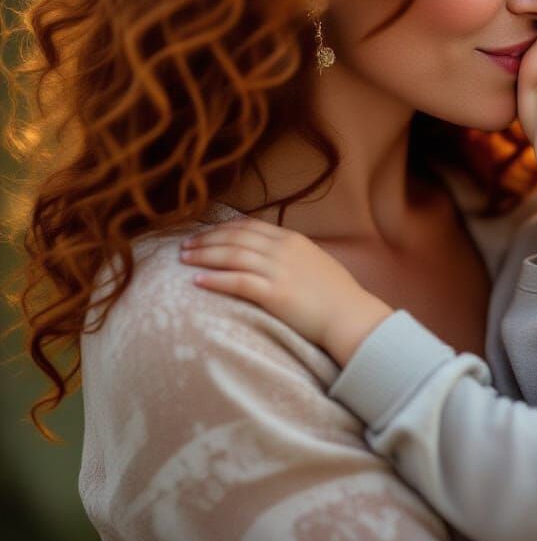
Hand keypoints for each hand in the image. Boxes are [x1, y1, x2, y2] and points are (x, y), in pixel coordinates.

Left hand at [180, 219, 391, 362]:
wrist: (349, 314)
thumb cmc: (335, 294)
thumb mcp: (314, 262)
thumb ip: (292, 255)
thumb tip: (272, 256)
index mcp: (292, 239)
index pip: (249, 226)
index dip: (222, 229)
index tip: (204, 234)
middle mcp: (283, 249)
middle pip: (235, 237)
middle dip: (206, 239)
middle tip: (184, 245)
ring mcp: (279, 270)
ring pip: (232, 255)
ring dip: (204, 256)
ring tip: (184, 259)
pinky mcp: (275, 294)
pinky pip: (238, 281)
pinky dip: (215, 280)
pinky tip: (198, 281)